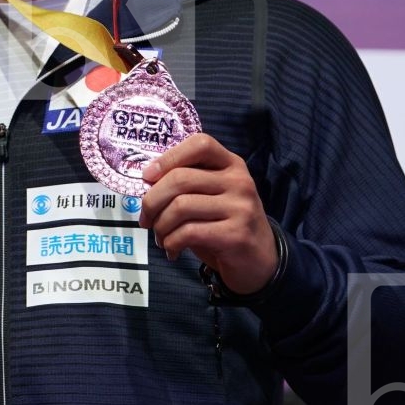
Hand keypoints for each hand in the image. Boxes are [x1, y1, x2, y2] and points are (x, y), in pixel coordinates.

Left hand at [137, 133, 275, 295]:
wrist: (258, 260)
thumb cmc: (224, 223)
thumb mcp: (211, 196)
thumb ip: (186, 184)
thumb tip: (146, 182)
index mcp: (231, 164)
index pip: (200, 144)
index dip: (168, 157)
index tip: (148, 176)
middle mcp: (239, 181)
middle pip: (180, 178)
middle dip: (151, 201)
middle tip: (146, 218)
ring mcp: (240, 208)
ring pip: (180, 207)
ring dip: (160, 226)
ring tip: (161, 237)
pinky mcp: (236, 235)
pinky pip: (188, 232)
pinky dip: (171, 243)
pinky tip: (172, 250)